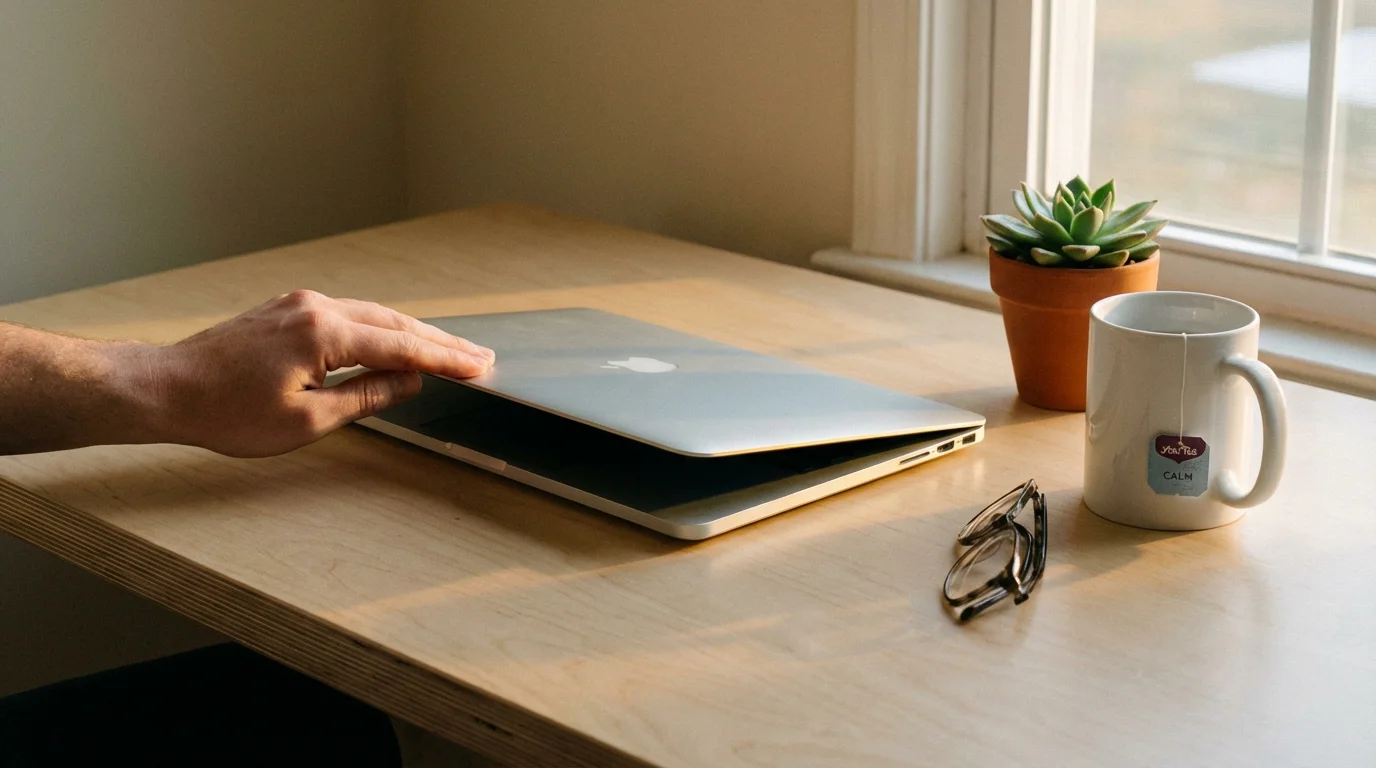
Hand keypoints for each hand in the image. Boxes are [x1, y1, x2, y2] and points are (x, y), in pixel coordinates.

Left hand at [151, 290, 493, 457]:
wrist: (167, 388)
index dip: (445, 359)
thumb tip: (408, 381)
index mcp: (323, 333)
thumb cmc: (227, 412)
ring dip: (413, 333)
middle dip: (440, 341)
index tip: (480, 366)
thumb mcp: (306, 420)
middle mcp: (316, 307)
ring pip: (373, 315)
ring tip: (448, 351)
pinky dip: (381, 328)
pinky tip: (395, 340)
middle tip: (479, 356)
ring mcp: (300, 303)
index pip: (401, 346)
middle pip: (395, 322)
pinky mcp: (288, 309)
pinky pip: (348, 314)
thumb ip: (365, 397)